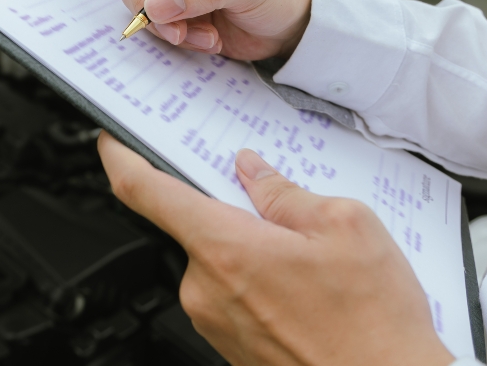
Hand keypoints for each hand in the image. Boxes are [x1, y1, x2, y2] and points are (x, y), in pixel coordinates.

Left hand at [97, 132, 453, 365]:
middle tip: (285, 212)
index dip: (121, 157)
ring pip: (220, 260)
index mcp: (225, 248)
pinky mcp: (229, 345)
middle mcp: (205, 289)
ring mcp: (214, 322)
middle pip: (197, 224)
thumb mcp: (346, 226)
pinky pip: (232, 293)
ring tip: (313, 264)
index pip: (145, 191)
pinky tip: (308, 291)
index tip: (113, 140)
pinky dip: (261, 281)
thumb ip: (286, 192)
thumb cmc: (373, 326)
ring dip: (253, 248)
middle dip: (237, 210)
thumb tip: (254, 172)